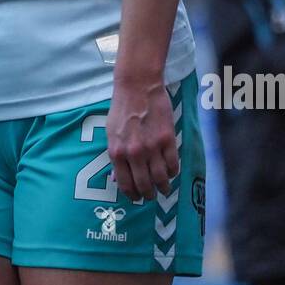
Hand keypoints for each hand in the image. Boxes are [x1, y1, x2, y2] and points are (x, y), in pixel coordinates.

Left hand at [106, 77, 179, 201]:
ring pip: (161, 178)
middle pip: (145, 185)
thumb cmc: (122, 109)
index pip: (125, 184)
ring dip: (163, 187)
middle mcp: (134, 153)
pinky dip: (173, 172)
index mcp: (117, 152)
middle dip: (149, 194)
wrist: (137, 86)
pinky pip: (173, 164)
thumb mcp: (111, 133)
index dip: (132, 195)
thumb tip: (116, 178)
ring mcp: (152, 147)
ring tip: (164, 188)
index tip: (137, 198)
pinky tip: (171, 171)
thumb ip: (115, 157)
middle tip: (151, 196)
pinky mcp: (168, 139)